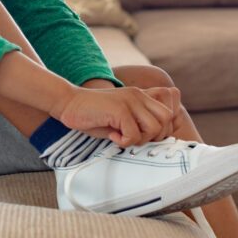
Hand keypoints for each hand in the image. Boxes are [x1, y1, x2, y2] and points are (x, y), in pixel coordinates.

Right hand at [49, 85, 177, 146]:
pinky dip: (124, 141)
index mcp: (141, 95)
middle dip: (153, 136)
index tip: (143, 137)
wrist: (68, 103)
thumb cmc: (93, 114)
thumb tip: (155, 141)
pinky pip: (134, 134)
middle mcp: (139, 95)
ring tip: (122, 137)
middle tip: (134, 139)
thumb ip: (138, 123)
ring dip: (139, 139)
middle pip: (166, 120)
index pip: (169, 113)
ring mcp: (130, 101)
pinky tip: (112, 136)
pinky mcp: (120, 109)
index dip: (160, 130)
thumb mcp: (121, 117)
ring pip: (154, 128)